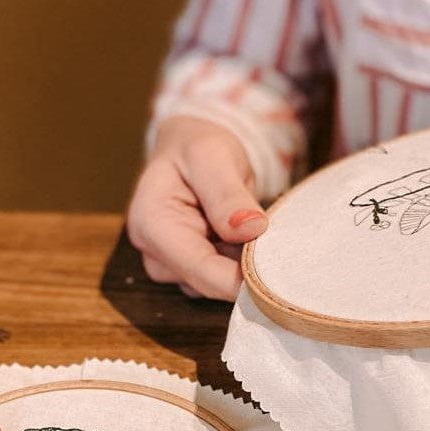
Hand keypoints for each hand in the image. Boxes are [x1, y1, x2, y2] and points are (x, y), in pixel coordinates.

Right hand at [126, 116, 267, 300]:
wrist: (190, 148)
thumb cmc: (196, 146)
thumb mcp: (211, 156)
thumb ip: (227, 194)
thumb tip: (251, 230)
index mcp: (151, 224)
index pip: (199, 268)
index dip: (240, 277)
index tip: (278, 269)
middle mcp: (153, 252)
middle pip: (208, 282)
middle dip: (243, 267)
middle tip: (269, 233)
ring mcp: (168, 265)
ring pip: (217, 284)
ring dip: (241, 263)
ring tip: (250, 225)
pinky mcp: (186, 270)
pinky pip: (220, 279)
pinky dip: (237, 262)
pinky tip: (242, 236)